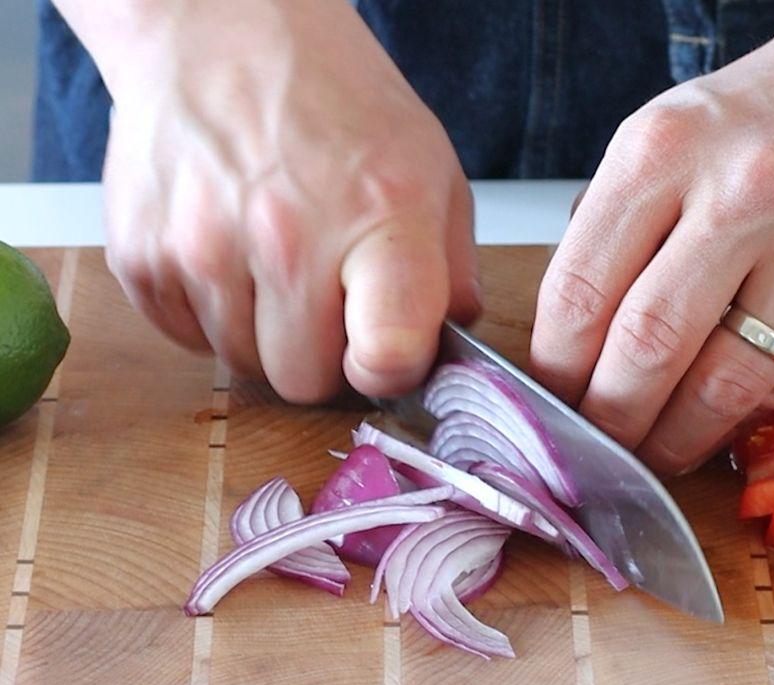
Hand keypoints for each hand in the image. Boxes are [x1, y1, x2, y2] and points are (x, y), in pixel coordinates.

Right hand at [95, 0, 477, 401]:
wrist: (222, 33)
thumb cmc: (336, 102)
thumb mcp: (432, 169)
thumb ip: (452, 270)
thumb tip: (448, 345)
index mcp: (378, 216)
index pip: (387, 356)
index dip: (390, 370)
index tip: (384, 350)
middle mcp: (287, 235)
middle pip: (305, 381)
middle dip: (323, 356)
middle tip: (327, 298)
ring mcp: (203, 246)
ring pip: (243, 366)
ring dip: (265, 333)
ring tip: (276, 261)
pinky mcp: (141, 255)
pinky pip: (187, 339)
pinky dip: (213, 313)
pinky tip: (231, 253)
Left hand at [530, 6, 773, 473]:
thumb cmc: (763, 123)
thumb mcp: (665, 141)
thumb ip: (612, 232)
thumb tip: (571, 351)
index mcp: (664, 150)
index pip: (579, 291)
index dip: (555, 369)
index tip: (552, 403)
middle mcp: (743, 194)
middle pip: (646, 348)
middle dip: (609, 420)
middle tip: (598, 446)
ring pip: (721, 385)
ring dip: (674, 439)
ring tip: (653, 451)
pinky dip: (742, 411)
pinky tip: (721, 410)